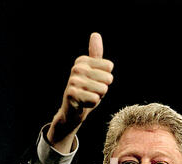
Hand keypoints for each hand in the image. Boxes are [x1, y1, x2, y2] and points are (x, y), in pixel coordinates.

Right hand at [47, 33, 113, 151]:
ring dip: (98, 97)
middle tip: (91, 92)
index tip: (94, 83)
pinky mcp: (72, 94)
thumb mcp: (94, 72)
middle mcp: (77, 68)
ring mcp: (73, 81)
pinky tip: (83, 104)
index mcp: (83, 61)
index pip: (109, 67)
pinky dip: (92, 104)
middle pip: (107, 78)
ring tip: (87, 97)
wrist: (72, 112)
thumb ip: (96, 55)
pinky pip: (95, 99)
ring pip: (102, 89)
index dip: (105, 79)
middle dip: (102, 89)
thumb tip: (95, 34)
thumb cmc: (86, 91)